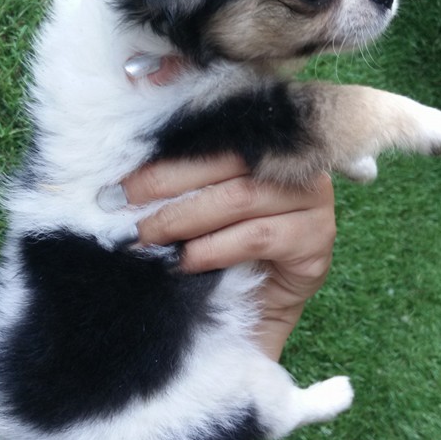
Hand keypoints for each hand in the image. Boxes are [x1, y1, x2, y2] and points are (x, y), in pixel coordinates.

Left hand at [122, 53, 335, 358]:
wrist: (253, 311)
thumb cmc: (220, 248)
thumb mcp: (195, 203)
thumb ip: (179, 170)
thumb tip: (131, 129)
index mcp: (270, 138)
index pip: (219, 128)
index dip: (172, 141)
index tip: (127, 170)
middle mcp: (300, 161)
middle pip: (228, 158)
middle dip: (167, 181)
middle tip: (124, 202)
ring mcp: (315, 200)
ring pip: (240, 197)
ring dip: (184, 218)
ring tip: (147, 236)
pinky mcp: (317, 241)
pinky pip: (258, 236)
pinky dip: (214, 249)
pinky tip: (185, 261)